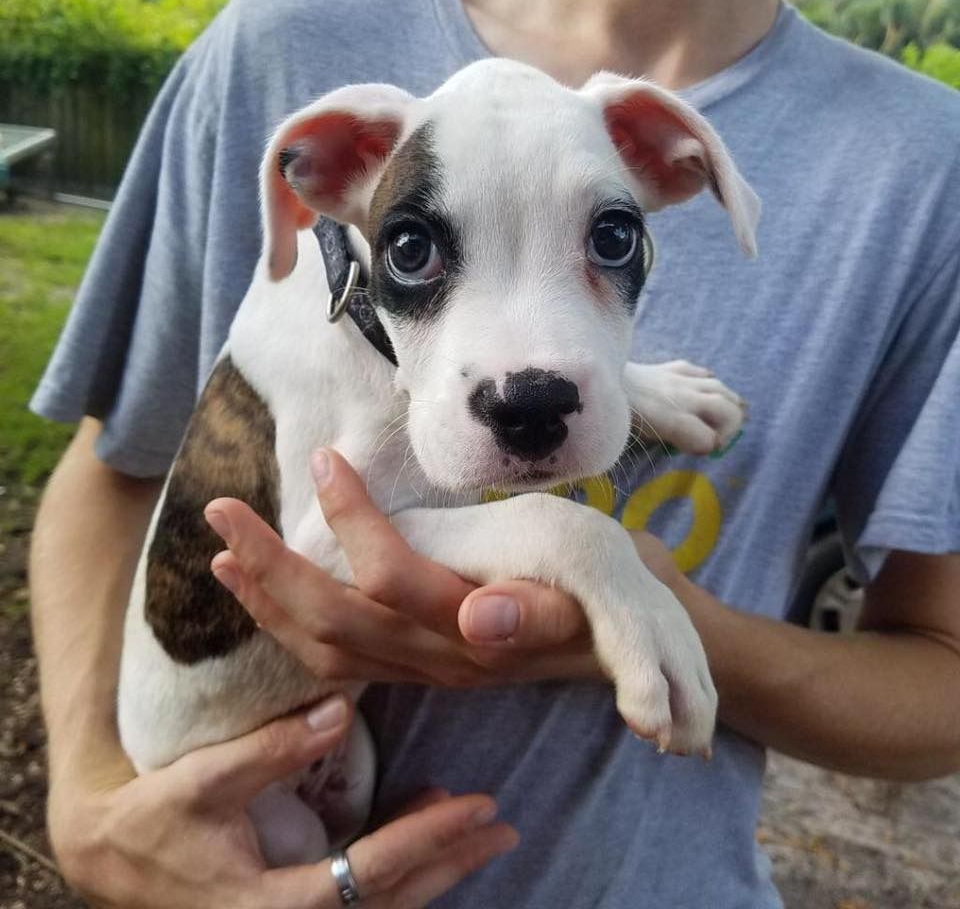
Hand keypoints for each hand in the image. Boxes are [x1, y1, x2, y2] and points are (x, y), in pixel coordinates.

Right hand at [49, 695, 516, 908]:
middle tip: (502, 826)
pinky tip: (423, 821)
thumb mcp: (204, 781)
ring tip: (484, 833)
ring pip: (383, 907)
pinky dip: (401, 867)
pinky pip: (361, 896)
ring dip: (436, 869)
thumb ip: (271, 750)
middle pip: (390, 902)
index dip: (427, 839)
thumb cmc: (154, 822)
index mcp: (272, 907)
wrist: (109, 862)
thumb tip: (341, 710)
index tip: (475, 805)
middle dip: (451, 862)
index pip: (369, 875)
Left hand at [205, 448, 597, 687]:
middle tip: (221, 510)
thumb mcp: (585, 580)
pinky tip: (261, 595)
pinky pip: (336, 661)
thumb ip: (531, 610)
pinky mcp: (416, 669)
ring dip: (266, 600)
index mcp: (479, 631)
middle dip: (270, 565)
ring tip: (223, 555)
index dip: (352, 518)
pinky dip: (287, 627)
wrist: (615, 634)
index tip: (328, 456)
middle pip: (335, 621)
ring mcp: (424, 670)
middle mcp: (441, 660)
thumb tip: (478, 617)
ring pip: (324, 649)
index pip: (392, 577)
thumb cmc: (599, 583)